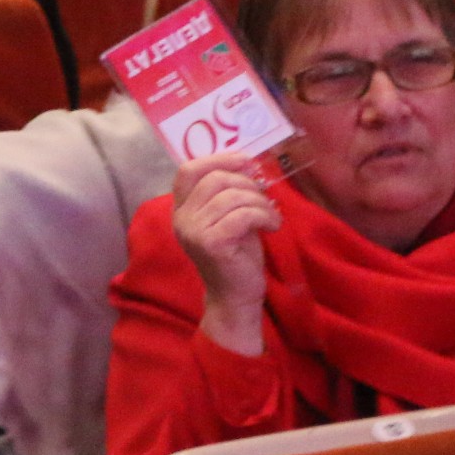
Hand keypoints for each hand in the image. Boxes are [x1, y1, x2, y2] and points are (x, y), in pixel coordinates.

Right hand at [169, 154, 277, 353]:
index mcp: (181, 209)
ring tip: (270, 216)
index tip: (247, 163)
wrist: (235, 296)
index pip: (188, 170)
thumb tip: (247, 162)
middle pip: (215, 179)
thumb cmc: (236, 255)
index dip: (218, 159)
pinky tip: (273, 227)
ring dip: (261, 202)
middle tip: (264, 200)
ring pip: (233, 196)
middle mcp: (181, 218)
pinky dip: (265, 216)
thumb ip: (227, 192)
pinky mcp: (211, 243)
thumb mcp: (228, 217)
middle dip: (248, 184)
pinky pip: (243, 214)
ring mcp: (193, 231)